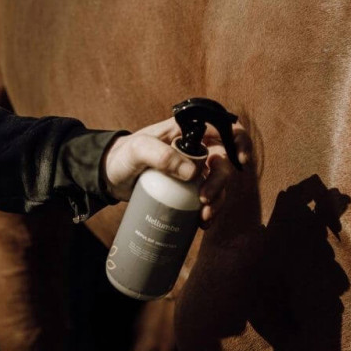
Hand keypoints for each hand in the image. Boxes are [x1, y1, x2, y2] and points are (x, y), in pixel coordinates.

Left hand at [101, 117, 250, 226]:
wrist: (110, 176)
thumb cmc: (122, 155)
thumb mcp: (138, 151)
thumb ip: (161, 155)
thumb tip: (192, 173)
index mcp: (188, 131)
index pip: (223, 128)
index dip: (239, 141)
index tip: (240, 161)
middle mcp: (197, 148)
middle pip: (224, 161)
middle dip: (221, 183)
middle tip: (205, 200)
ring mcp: (195, 169)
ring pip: (219, 183)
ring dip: (218, 201)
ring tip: (204, 217)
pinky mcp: (189, 188)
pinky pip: (208, 198)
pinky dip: (209, 211)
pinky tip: (201, 222)